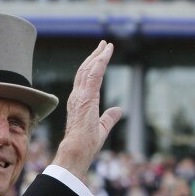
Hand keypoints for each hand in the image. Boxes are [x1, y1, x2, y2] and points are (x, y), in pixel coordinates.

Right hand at [52, 41, 122, 181]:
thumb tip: (118, 110)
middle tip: (103, 45)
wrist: (77, 150)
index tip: (100, 56)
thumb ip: (109, 117)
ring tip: (106, 45)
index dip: (93, 67)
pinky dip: (100, 61)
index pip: (85, 80)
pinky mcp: (86, 97)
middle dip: (94, 57)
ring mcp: (80, 96)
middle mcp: (77, 96)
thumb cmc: (86, 144)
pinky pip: (93, 74)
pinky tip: (106, 52)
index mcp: (79, 103)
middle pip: (85, 71)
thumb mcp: (102, 128)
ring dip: (98, 56)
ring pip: (88, 69)